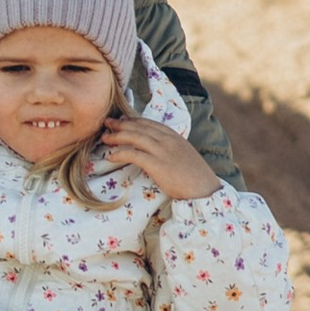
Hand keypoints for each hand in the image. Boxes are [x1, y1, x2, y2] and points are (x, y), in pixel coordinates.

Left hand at [93, 111, 219, 201]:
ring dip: (116, 136)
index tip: (120, 121)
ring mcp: (162, 151)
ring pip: (134, 137)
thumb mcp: (184, 155)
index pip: (148, 123)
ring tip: (104, 138)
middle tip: (106, 124)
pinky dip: (120, 153)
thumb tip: (156, 148)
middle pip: (138, 127)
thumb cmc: (196, 177)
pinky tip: (111, 156)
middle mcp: (167, 140)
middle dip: (120, 124)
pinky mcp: (157, 164)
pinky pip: (133, 155)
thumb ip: (171, 147)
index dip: (132, 120)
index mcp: (174, 136)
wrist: (205, 190)